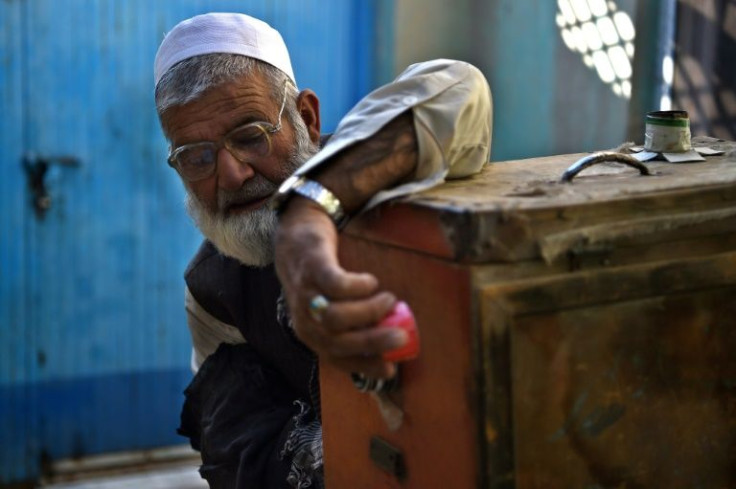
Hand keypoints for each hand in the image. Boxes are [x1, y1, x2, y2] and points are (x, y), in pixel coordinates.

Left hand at [274, 196, 407, 377]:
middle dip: (374, 342)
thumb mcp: (330, 305)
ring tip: (389, 300)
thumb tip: (390, 337)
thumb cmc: (319, 276)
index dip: (363, 367)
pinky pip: (336, 286)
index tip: (390, 369)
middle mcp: (305, 319)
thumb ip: (353, 323)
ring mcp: (306, 294)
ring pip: (336, 317)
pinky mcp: (312, 269)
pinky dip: (359, 287)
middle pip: (338, 341)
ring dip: (369, 312)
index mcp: (311, 334)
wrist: (296, 236)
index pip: (335, 359)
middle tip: (402, 336)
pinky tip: (370, 282)